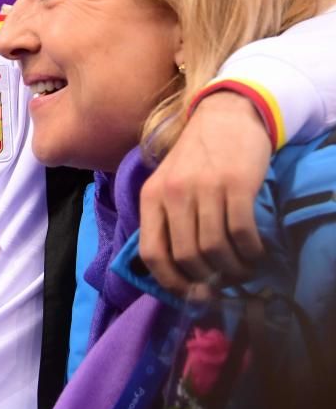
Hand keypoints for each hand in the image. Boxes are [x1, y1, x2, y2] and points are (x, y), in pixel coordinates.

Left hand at [140, 91, 268, 292]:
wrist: (223, 115)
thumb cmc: (194, 157)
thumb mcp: (166, 183)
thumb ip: (164, 219)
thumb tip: (176, 270)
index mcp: (151, 197)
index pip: (152, 253)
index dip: (171, 282)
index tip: (190, 293)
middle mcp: (174, 194)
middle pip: (187, 257)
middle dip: (207, 278)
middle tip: (223, 282)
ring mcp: (204, 189)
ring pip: (215, 249)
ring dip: (233, 269)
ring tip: (242, 269)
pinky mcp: (236, 184)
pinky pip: (242, 233)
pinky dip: (251, 251)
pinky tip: (255, 252)